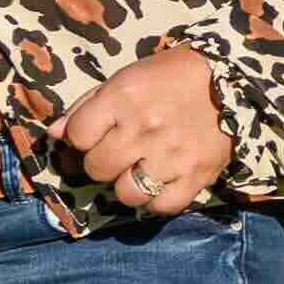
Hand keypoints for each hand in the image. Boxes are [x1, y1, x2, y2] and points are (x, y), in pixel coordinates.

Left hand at [58, 40, 233, 213]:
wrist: (229, 79)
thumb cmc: (168, 77)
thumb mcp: (124, 79)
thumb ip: (86, 106)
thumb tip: (54, 134)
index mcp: (123, 97)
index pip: (78, 136)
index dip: (82, 138)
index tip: (96, 134)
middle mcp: (144, 128)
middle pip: (97, 168)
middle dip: (102, 162)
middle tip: (119, 152)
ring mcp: (171, 155)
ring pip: (126, 194)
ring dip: (126, 185)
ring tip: (138, 170)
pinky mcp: (197, 176)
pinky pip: (161, 207)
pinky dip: (156, 200)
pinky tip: (159, 183)